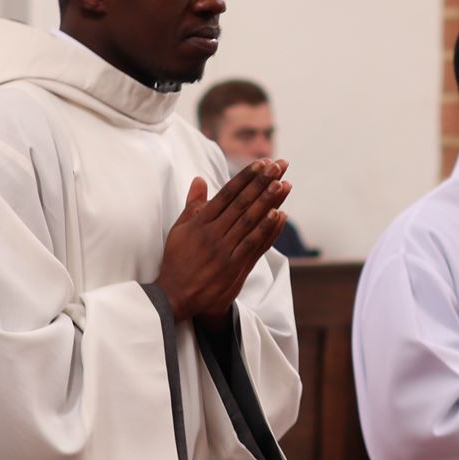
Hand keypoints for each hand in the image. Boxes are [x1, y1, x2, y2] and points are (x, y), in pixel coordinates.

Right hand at [154, 159, 290, 324]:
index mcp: (200, 222)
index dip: (245, 177)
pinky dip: (266, 229)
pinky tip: (279, 215)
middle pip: (241, 203)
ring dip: (268, 201)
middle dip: (261, 183)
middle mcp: (213, 233)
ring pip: (249, 220)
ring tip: (282, 184)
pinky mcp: (233, 267)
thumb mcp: (180, 229)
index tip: (260, 164)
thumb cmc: (177, 260)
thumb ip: (193, 204)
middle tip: (278, 166)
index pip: (227, 194)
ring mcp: (224, 250)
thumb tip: (200, 179)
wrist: (176, 295)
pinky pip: (253, 244)